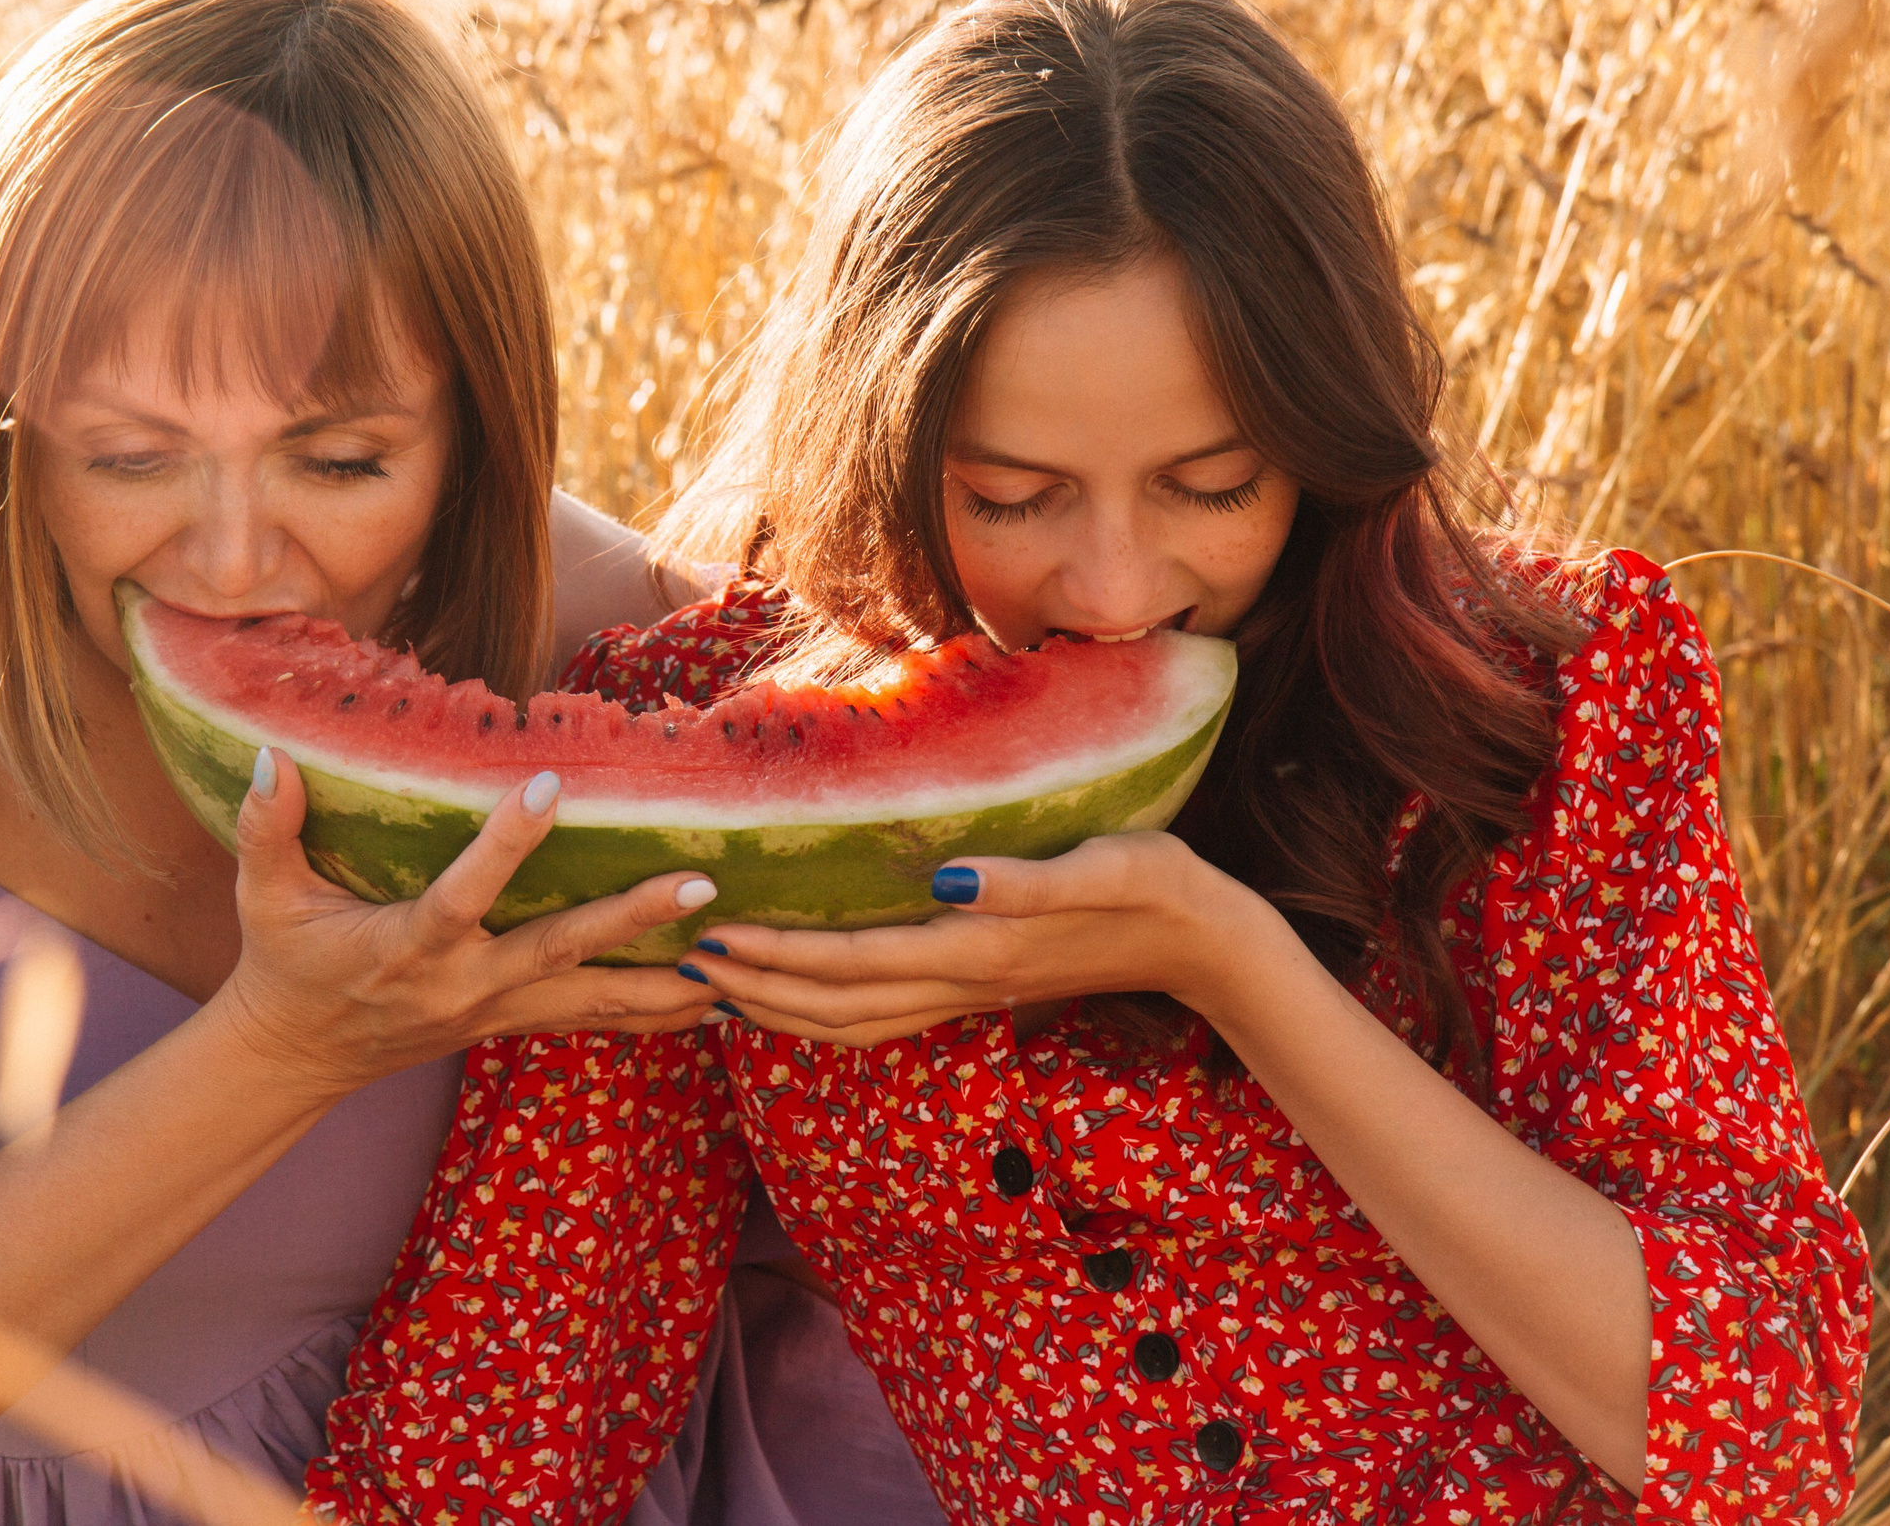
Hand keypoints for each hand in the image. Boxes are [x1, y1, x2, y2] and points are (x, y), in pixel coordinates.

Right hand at [214, 747, 722, 1093]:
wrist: (298, 1056)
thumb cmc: (285, 960)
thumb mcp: (264, 895)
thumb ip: (266, 828)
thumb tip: (269, 754)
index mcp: (406, 946)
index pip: (462, 893)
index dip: (505, 845)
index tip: (549, 785)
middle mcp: (462, 985)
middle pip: (557, 951)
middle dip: (630, 920)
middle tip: (700, 887)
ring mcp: (495, 1011)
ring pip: (594, 1000)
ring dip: (667, 982)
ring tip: (743, 961)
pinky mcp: (514, 1021)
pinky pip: (596, 1019)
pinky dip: (655, 1011)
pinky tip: (721, 997)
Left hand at [676, 831, 1283, 1048]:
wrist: (1210, 946)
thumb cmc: (1162, 888)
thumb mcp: (1110, 865)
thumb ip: (1028, 881)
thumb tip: (947, 883)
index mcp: (979, 949)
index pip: (852, 963)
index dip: (777, 957)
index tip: (712, 938)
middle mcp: (963, 983)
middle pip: (834, 1004)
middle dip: (753, 988)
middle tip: (679, 964)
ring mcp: (969, 996)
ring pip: (852, 1023)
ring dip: (779, 1010)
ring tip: (715, 989)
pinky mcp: (979, 991)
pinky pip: (881, 1018)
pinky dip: (824, 1014)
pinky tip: (795, 995)